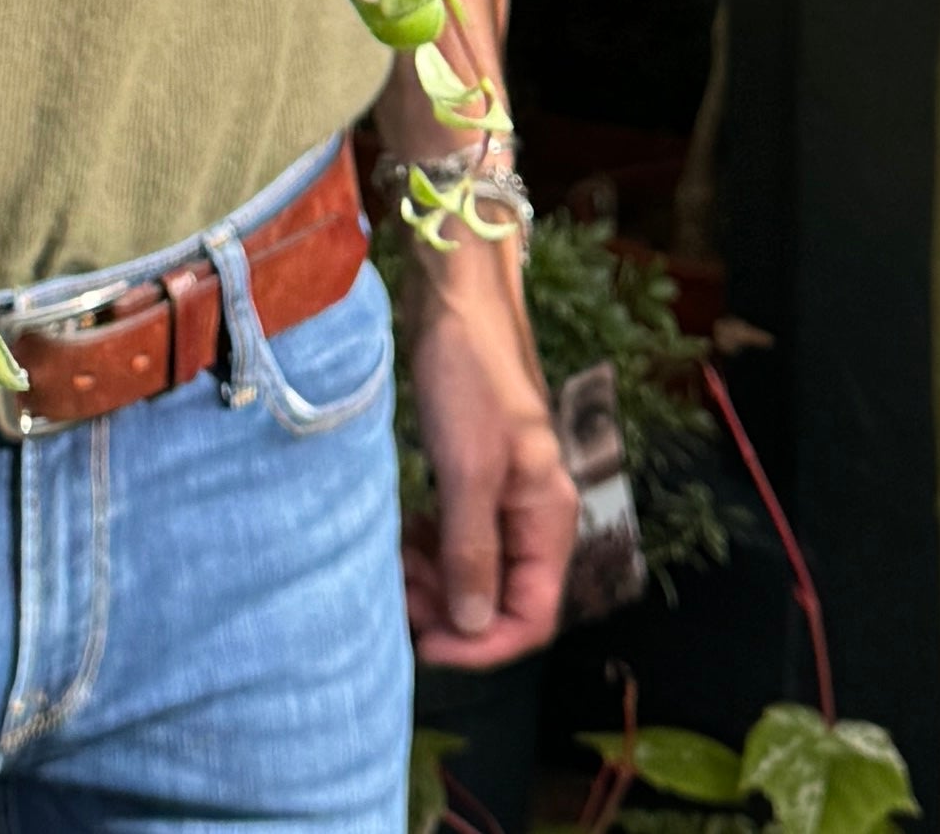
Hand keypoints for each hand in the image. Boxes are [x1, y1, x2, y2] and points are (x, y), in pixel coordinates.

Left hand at [403, 231, 575, 667]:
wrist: (455, 293)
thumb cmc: (468, 374)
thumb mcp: (467, 470)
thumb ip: (471, 549)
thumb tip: (474, 626)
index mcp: (548, 516)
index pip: (532, 615)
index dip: (482, 643)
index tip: (426, 646)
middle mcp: (533, 509)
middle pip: (502, 594)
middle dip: (452, 610)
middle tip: (397, 600)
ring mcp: (504, 486)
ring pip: (475, 563)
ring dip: (436, 579)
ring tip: (391, 570)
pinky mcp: (474, 466)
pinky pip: (457, 529)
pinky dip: (430, 544)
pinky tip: (400, 540)